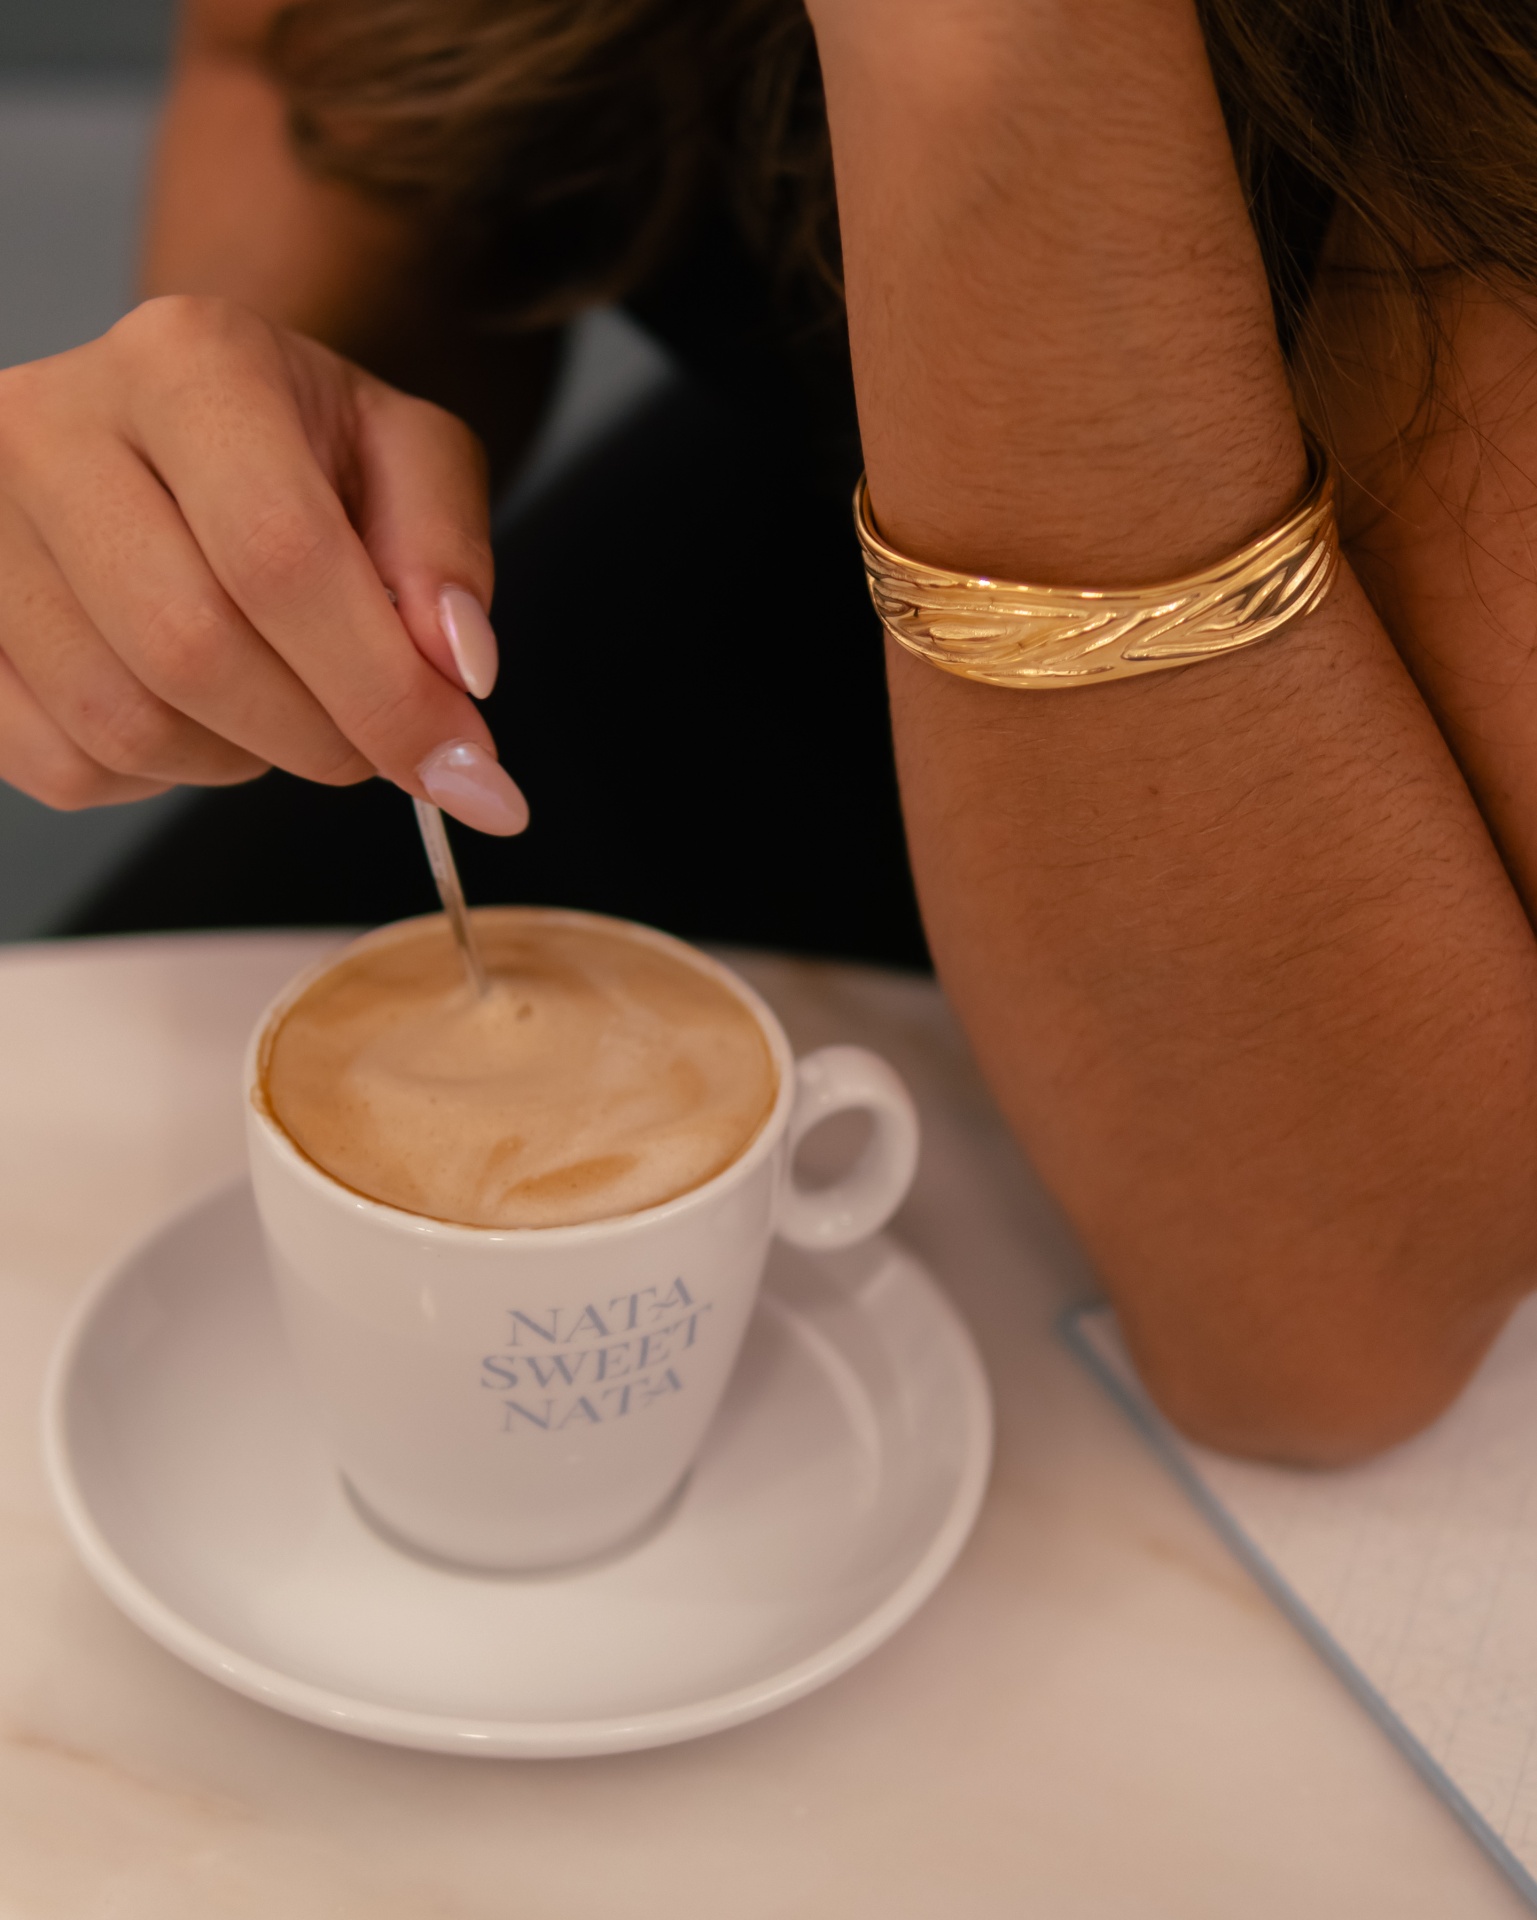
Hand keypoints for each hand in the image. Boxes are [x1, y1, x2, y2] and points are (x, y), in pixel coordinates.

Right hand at [0, 294, 526, 832]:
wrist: (192, 431)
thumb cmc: (306, 450)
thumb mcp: (411, 459)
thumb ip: (449, 556)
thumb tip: (456, 671)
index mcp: (187, 361)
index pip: (281, 556)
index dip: (384, 693)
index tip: (466, 772)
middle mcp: (51, 424)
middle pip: (192, 649)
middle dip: (319, 737)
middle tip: (379, 743)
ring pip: (123, 724)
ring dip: (238, 760)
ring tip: (282, 703)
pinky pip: (63, 765)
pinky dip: (156, 778)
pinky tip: (197, 714)